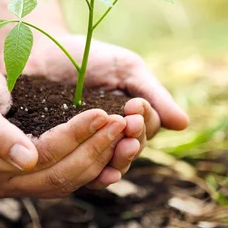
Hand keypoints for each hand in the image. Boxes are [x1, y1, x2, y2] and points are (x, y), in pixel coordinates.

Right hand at [0, 56, 127, 197]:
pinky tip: (111, 143)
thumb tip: (28, 161)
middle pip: (61, 174)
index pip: (44, 157)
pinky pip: (67, 176)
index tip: (103, 112)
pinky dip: (92, 162)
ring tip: (122, 129)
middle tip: (122, 122)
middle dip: (95, 148)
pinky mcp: (31, 177)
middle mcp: (1, 185)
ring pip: (69, 180)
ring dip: (99, 157)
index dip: (76, 136)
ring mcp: (16, 185)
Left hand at [24, 33, 189, 186]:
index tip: (134, 107)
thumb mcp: (126, 69)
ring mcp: (88, 146)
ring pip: (111, 165)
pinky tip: (102, 175)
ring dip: (120, 160)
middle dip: (134, 140)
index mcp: (131, 117)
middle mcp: (112, 136)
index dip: (145, 121)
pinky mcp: (65, 154)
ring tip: (121, 147)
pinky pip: (84, 173)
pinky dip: (96, 176)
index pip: (148, 129)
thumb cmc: (88, 56)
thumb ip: (154, 94)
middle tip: (129, 128)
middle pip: (132, 151)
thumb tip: (184, 124)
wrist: (44, 50)